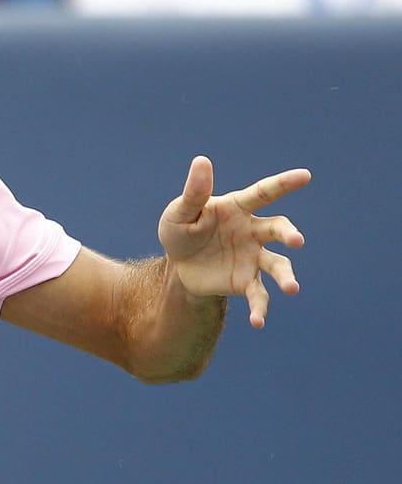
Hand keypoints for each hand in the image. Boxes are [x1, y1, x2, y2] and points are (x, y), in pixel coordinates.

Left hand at [158, 155, 309, 328]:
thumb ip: (194, 192)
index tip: (306, 175)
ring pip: (276, 265)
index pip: (264, 193)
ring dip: (286, 276)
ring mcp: (253, 257)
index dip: (284, 183)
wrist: (178, 265)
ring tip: (292, 288)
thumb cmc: (182, 230)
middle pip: (277, 229)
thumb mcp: (180, 212)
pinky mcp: (245, 281)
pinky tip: (258, 322)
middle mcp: (253, 231)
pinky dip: (260, 308)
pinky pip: (258, 295)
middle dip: (289, 234)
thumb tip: (201, 161)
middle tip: (296, 241)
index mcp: (238, 208)